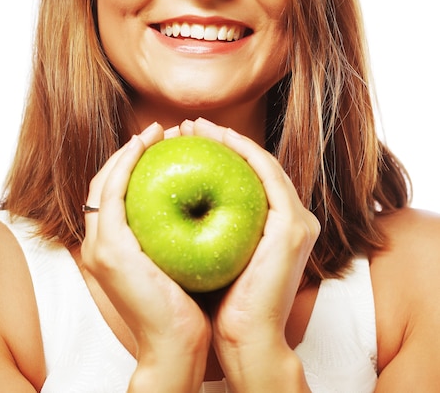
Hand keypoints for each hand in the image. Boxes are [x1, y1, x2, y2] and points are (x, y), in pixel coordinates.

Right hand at [81, 123, 210, 392]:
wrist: (178, 345)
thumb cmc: (187, 305)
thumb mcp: (179, 259)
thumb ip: (177, 231)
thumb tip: (204, 202)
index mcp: (112, 245)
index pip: (118, 192)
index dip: (137, 162)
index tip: (166, 144)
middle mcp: (98, 241)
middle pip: (107, 179)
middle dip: (134, 149)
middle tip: (164, 130)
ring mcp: (100, 244)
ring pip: (106, 178)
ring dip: (131, 149)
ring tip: (159, 132)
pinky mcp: (109, 247)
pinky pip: (113, 190)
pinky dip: (128, 163)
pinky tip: (151, 147)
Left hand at [180, 118, 318, 390]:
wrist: (246, 342)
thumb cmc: (221, 305)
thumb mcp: (213, 257)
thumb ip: (207, 229)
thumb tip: (170, 205)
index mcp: (278, 226)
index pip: (247, 179)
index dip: (219, 153)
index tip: (186, 140)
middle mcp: (293, 219)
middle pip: (255, 166)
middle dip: (221, 140)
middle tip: (188, 126)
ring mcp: (298, 222)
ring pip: (262, 163)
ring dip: (229, 139)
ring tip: (196, 127)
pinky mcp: (292, 228)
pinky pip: (267, 176)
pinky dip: (243, 153)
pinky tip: (217, 140)